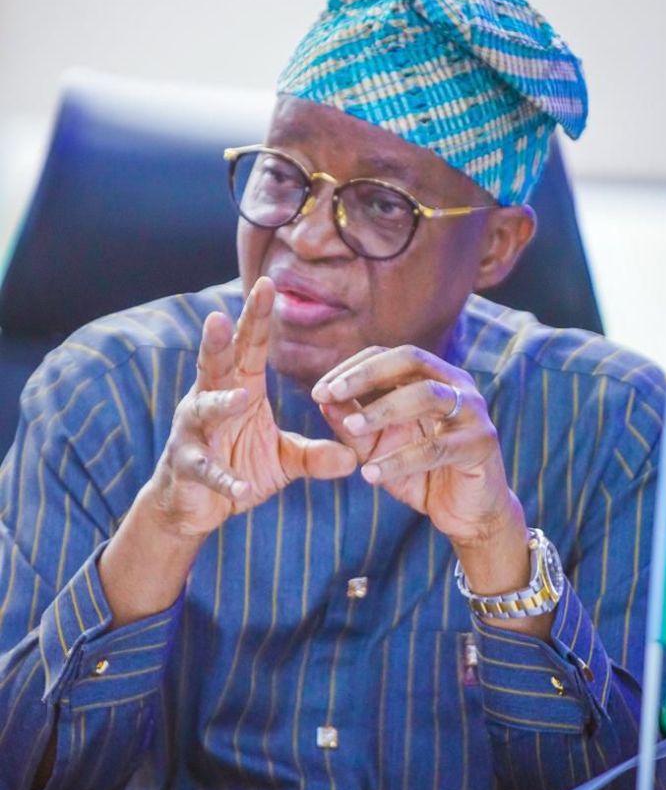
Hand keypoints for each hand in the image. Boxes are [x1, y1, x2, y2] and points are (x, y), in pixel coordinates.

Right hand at [147, 276, 356, 538]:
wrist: (193, 505)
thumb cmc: (237, 466)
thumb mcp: (283, 459)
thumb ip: (315, 455)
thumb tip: (354, 459)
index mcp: (239, 387)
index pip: (249, 346)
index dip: (256, 317)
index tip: (268, 283)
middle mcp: (209, 400)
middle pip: (215, 364)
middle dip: (218, 341)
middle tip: (219, 315)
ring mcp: (193, 432)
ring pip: (204, 410)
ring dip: (222, 404)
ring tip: (242, 400)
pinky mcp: (186, 466)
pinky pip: (206, 470)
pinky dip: (224, 479)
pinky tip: (241, 489)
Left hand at [311, 344, 517, 547]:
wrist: (467, 514)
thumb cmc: (420, 473)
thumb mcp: (377, 447)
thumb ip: (352, 423)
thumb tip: (322, 400)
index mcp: (431, 377)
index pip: (387, 356)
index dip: (351, 368)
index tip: (319, 391)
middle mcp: (455, 385)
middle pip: (410, 360)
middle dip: (366, 374)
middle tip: (331, 393)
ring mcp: (472, 412)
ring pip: (426, 395)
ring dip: (383, 409)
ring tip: (352, 427)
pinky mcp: (480, 445)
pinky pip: (435, 448)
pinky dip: (400, 460)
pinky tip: (371, 474)